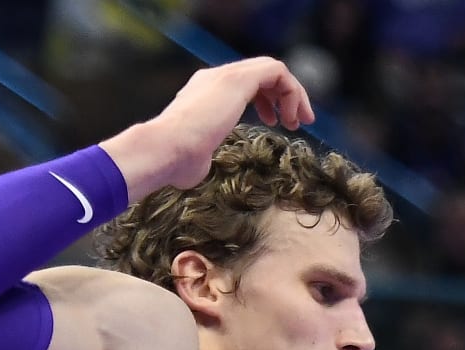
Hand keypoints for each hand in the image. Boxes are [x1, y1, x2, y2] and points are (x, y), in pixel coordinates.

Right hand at [113, 59, 314, 196]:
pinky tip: (291, 116)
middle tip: (295, 121)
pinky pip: (276, 71)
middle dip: (283, 95)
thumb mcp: (194, 156)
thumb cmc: (177, 162)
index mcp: (205, 91)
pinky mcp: (238, 79)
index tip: (276, 123)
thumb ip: (201, 152)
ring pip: (272, 70)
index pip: (243, 84)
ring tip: (298, 121)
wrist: (167, 149)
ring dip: (292, 94)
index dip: (265, 100)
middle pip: (260, 74)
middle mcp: (216, 78)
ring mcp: (226, 76)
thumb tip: (198, 166)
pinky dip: (291, 91)